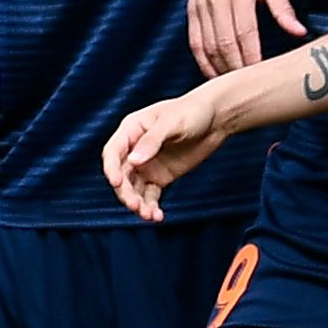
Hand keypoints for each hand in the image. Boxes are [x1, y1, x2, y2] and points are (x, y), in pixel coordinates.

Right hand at [102, 90, 232, 222]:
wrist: (216, 118)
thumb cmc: (192, 111)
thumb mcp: (172, 122)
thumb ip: (152, 141)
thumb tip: (133, 161)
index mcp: (131, 130)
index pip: (113, 153)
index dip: (111, 168)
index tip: (116, 182)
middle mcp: (134, 149)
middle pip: (121, 175)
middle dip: (126, 192)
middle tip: (136, 206)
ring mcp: (146, 165)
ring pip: (133, 189)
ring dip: (137, 203)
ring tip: (149, 215)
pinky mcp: (160, 177)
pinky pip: (150, 196)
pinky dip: (151, 207)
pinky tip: (157, 216)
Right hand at [187, 0, 302, 74]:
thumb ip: (284, 9)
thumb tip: (300, 32)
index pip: (245, 34)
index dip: (252, 59)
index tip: (261, 75)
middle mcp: (216, 0)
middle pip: (225, 45)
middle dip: (237, 69)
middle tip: (249, 86)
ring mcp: (200, 6)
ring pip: (208, 47)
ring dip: (220, 69)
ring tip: (234, 84)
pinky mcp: (191, 10)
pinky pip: (195, 42)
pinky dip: (203, 61)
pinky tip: (215, 73)